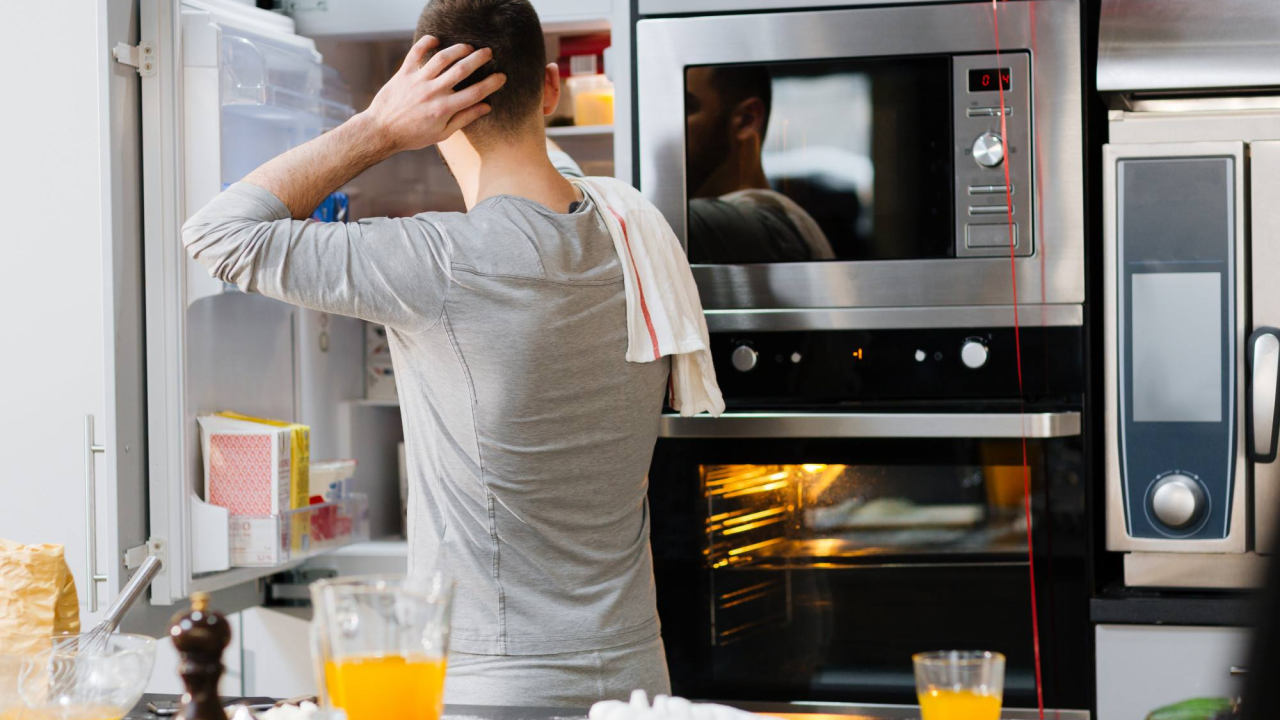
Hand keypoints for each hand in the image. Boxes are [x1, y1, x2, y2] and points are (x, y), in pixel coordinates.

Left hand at [362, 35, 506, 153]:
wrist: (382, 131)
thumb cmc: (414, 135)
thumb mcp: (442, 134)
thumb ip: (464, 118)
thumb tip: (486, 107)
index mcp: (444, 109)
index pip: (475, 93)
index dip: (491, 84)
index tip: (501, 76)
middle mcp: (433, 92)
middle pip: (461, 70)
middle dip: (478, 59)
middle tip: (488, 53)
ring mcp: (418, 81)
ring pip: (442, 58)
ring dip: (458, 49)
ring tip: (468, 47)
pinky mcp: (403, 73)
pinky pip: (415, 52)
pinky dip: (426, 43)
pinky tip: (436, 40)